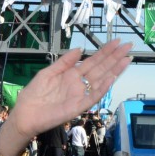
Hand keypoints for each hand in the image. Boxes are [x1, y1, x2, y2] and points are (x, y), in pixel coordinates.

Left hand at [0, 39, 131, 155]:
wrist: (25, 114)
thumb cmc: (34, 94)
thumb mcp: (48, 72)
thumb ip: (64, 62)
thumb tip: (80, 49)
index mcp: (72, 75)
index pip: (93, 61)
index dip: (105, 51)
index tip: (116, 42)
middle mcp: (80, 84)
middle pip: (101, 68)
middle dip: (115, 57)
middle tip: (129, 46)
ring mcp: (81, 95)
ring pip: (101, 81)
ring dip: (114, 70)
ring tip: (127, 59)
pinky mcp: (78, 107)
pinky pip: (92, 97)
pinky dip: (102, 89)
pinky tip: (110, 79)